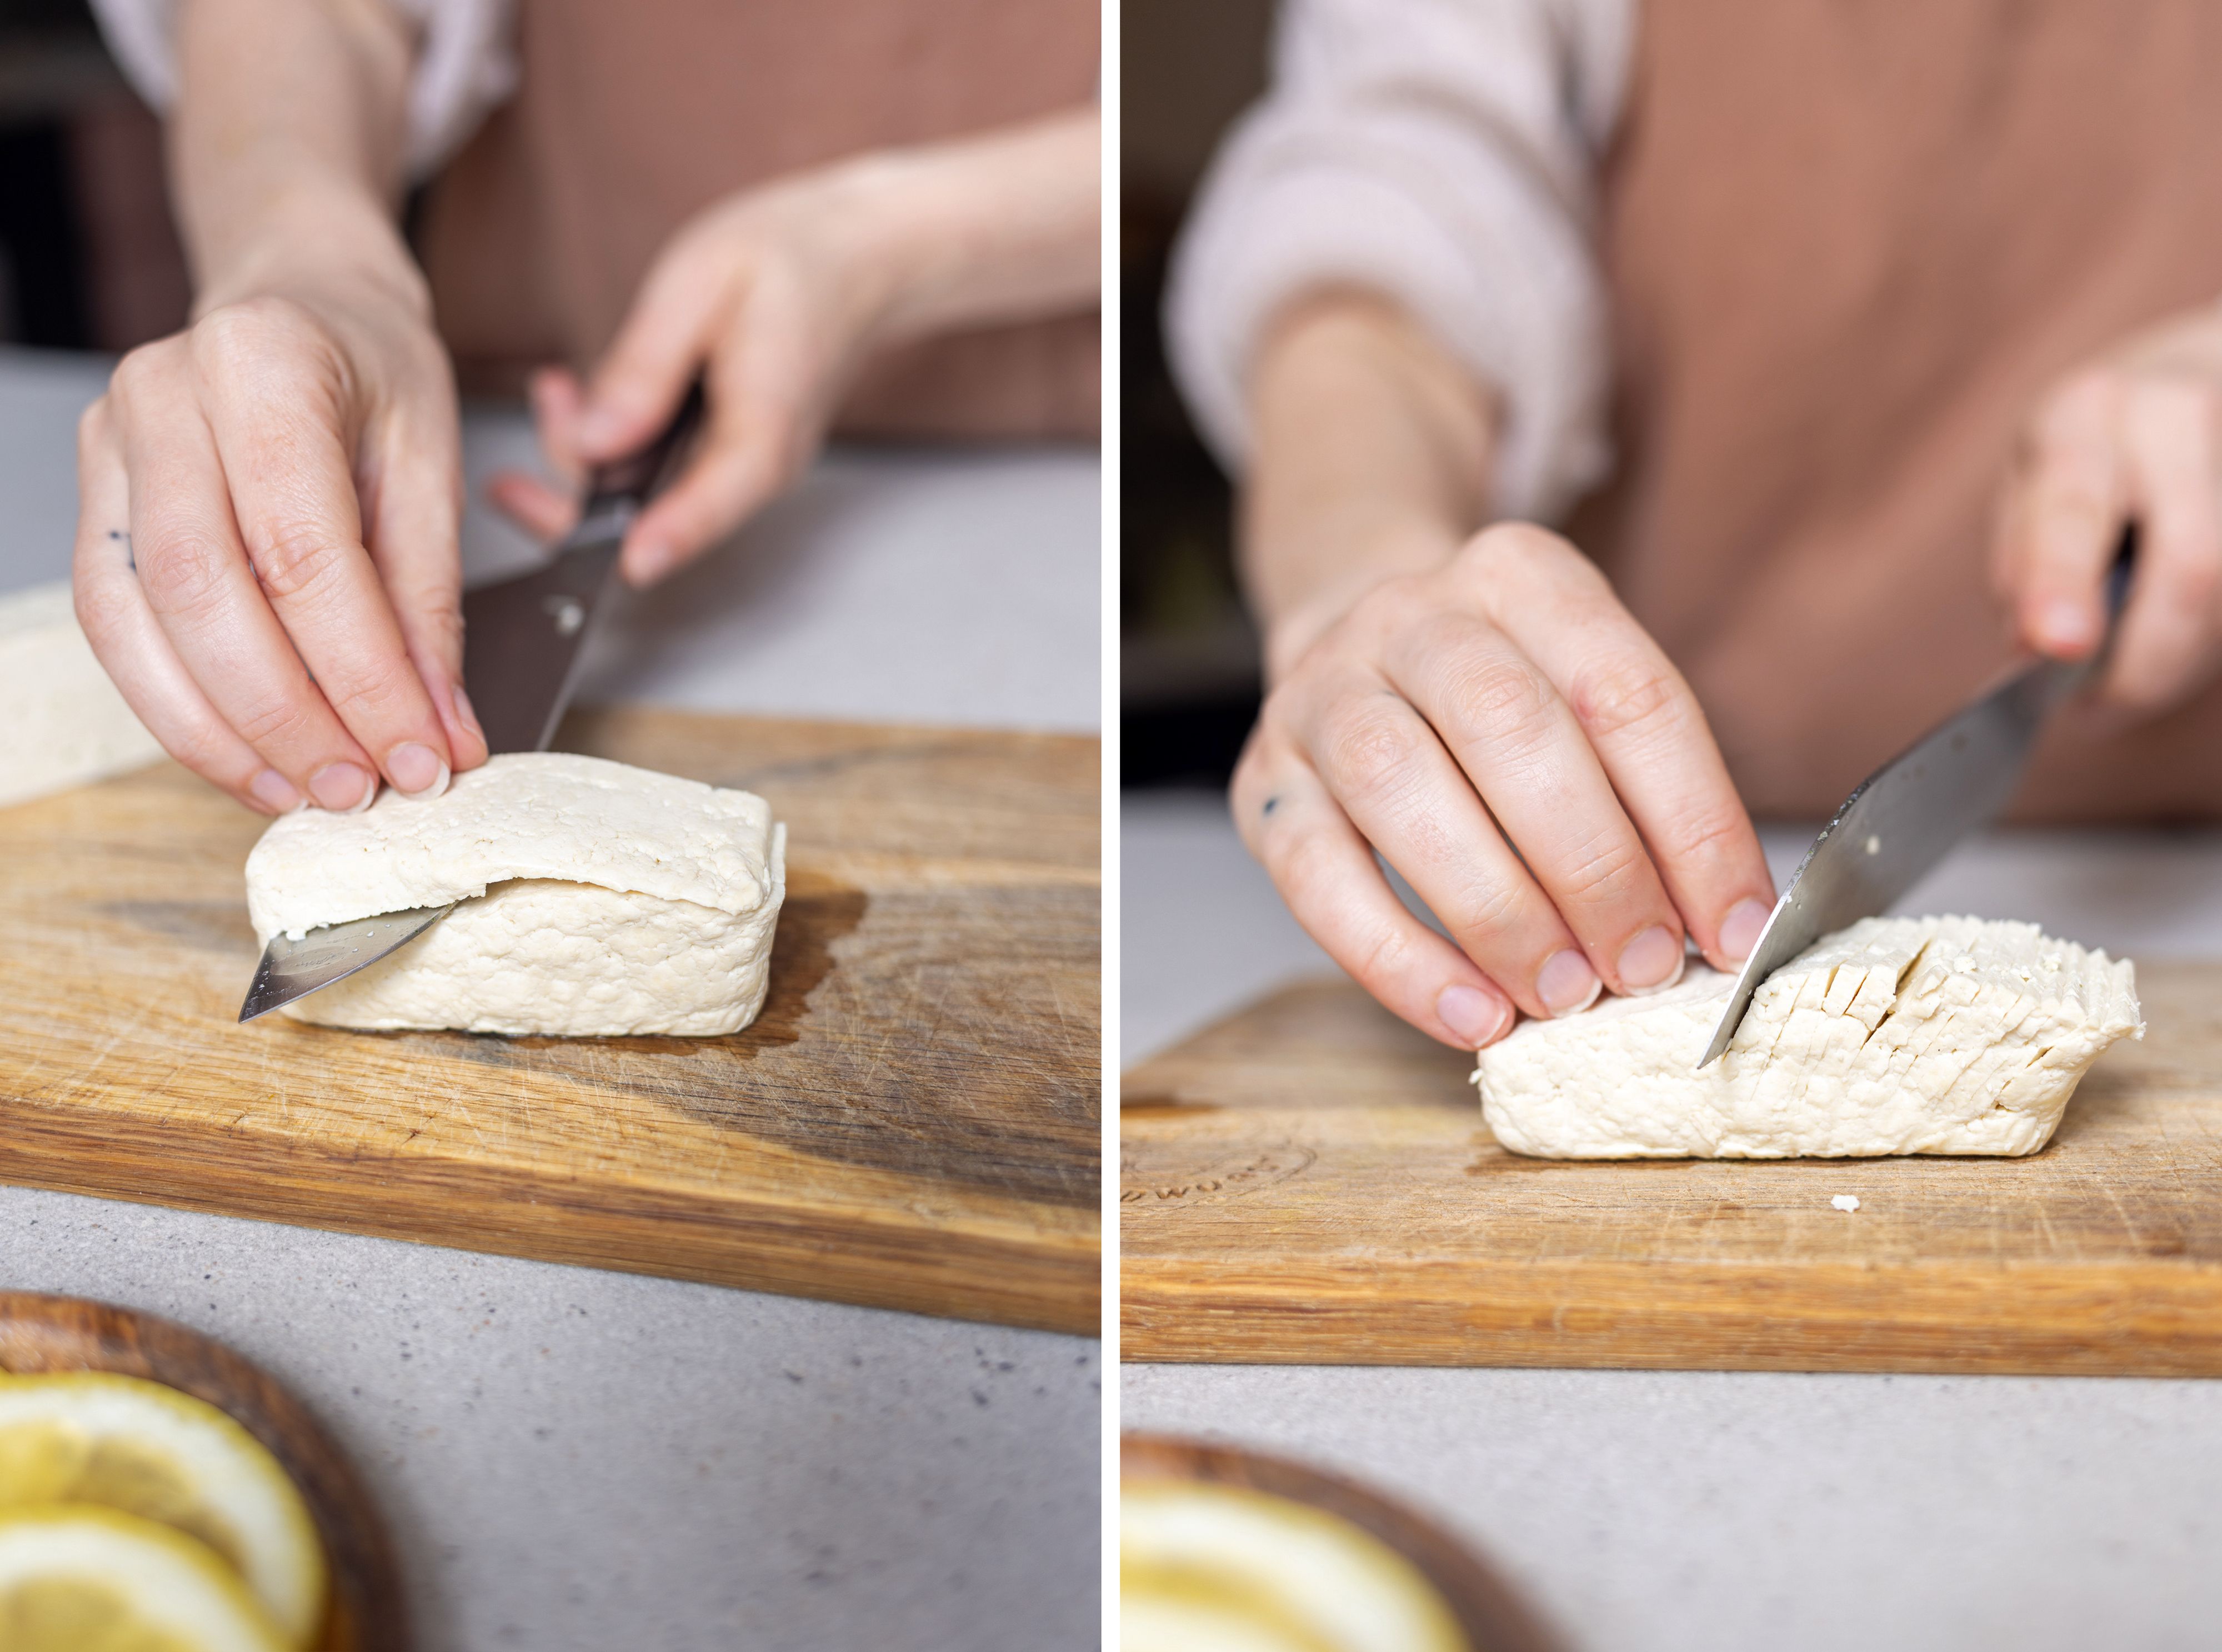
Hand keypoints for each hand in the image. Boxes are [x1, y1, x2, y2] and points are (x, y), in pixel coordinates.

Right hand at [73, 276, 484, 815]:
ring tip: (309, 793)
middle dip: (289, 715)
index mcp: (262, 364)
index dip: (363, 675)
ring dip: (223, 731)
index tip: (421, 756)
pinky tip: (250, 759)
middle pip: (204, 593)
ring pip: (136, 621)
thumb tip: (439, 729)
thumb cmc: (372, 371)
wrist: (301, 299)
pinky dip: (181, 708)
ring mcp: (110, 447)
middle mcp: (163, 397)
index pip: (304, 552)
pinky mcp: (91, 499)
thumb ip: (430, 600)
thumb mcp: (431, 464)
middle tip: (364, 790)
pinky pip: (114, 625)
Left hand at [487, 166, 939, 582]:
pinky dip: (613, 447)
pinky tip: (585, 398)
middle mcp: (760, 467)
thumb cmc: (790, 258)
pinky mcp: (727, 457)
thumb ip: (644, 368)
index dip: (655, 539)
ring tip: (556, 390)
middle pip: (660, 521)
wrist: (859, 260)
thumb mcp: (701, 285)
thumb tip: (593, 441)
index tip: (612, 558)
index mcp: (765, 427)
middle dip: (578, 493)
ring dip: (588, 460)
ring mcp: (745, 469)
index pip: (709, 506)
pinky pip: (661, 477)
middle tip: (517, 461)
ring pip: (652, 500)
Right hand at [1233, 524, 1777, 1050]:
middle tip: (1645, 966)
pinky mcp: (1262, 782)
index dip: (1692, 820)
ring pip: (1398, 785)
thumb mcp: (1581, 698)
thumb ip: (1644, 792)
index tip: (1733, 927)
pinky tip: (1470, 1014)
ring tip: (1564, 995)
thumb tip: (1717, 926)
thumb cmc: (1499, 705)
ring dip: (1496, 910)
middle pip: (1505, 725)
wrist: (1348, 650)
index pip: (1623, 692)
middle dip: (1592, 864)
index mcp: (1518, 577)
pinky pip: (1316, 875)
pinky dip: (1397, 957)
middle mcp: (1409, 616)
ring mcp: (1321, 694)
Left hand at [1996, 301, 2221, 708]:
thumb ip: (2025, 567)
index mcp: (2083, 414)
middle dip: (2150, 663)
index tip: (2055, 645)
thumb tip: (2034, 652)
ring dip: (2184, 659)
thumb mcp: (2031, 490)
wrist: (2200, 373)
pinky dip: (2213, 640)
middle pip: (2195, 565)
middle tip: (2099, 711)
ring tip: (2140, 670)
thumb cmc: (2092, 456)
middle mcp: (2174, 414)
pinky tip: (2186, 634)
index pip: (2076, 509)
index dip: (2064, 583)